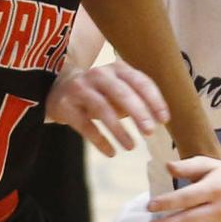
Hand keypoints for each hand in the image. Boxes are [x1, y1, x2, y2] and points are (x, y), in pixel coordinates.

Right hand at [45, 59, 168, 155]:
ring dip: (119, 129)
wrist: (57, 88)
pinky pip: (85, 125)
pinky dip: (100, 141)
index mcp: (117, 69)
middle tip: (150, 132)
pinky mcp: (66, 106)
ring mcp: (80, 89)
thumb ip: (136, 99)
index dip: (154, 100)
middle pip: (122, 92)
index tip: (164, 119)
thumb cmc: (97, 92)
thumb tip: (158, 120)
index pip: (140, 81)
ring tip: (131, 146)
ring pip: (102, 108)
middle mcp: (99, 75)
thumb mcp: (117, 89)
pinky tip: (111, 152)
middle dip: (138, 113)